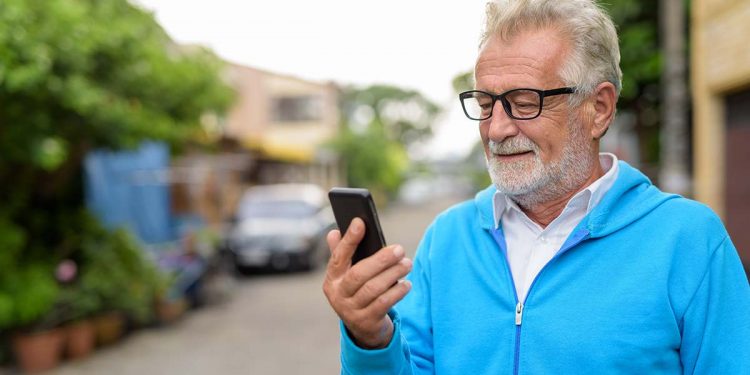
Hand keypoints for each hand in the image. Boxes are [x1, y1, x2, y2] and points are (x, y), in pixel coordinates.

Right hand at [322, 218, 412, 348]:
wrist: (364, 328)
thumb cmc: (357, 292)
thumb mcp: (347, 276)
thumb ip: (341, 255)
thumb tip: (334, 232)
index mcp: (332, 279)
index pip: (338, 257)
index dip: (349, 240)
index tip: (360, 222)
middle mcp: (338, 295)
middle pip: (359, 274)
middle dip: (381, 260)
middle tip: (399, 249)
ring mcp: (351, 310)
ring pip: (373, 289)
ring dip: (393, 274)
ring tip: (407, 264)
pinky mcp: (366, 321)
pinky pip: (384, 303)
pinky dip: (397, 292)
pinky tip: (407, 283)